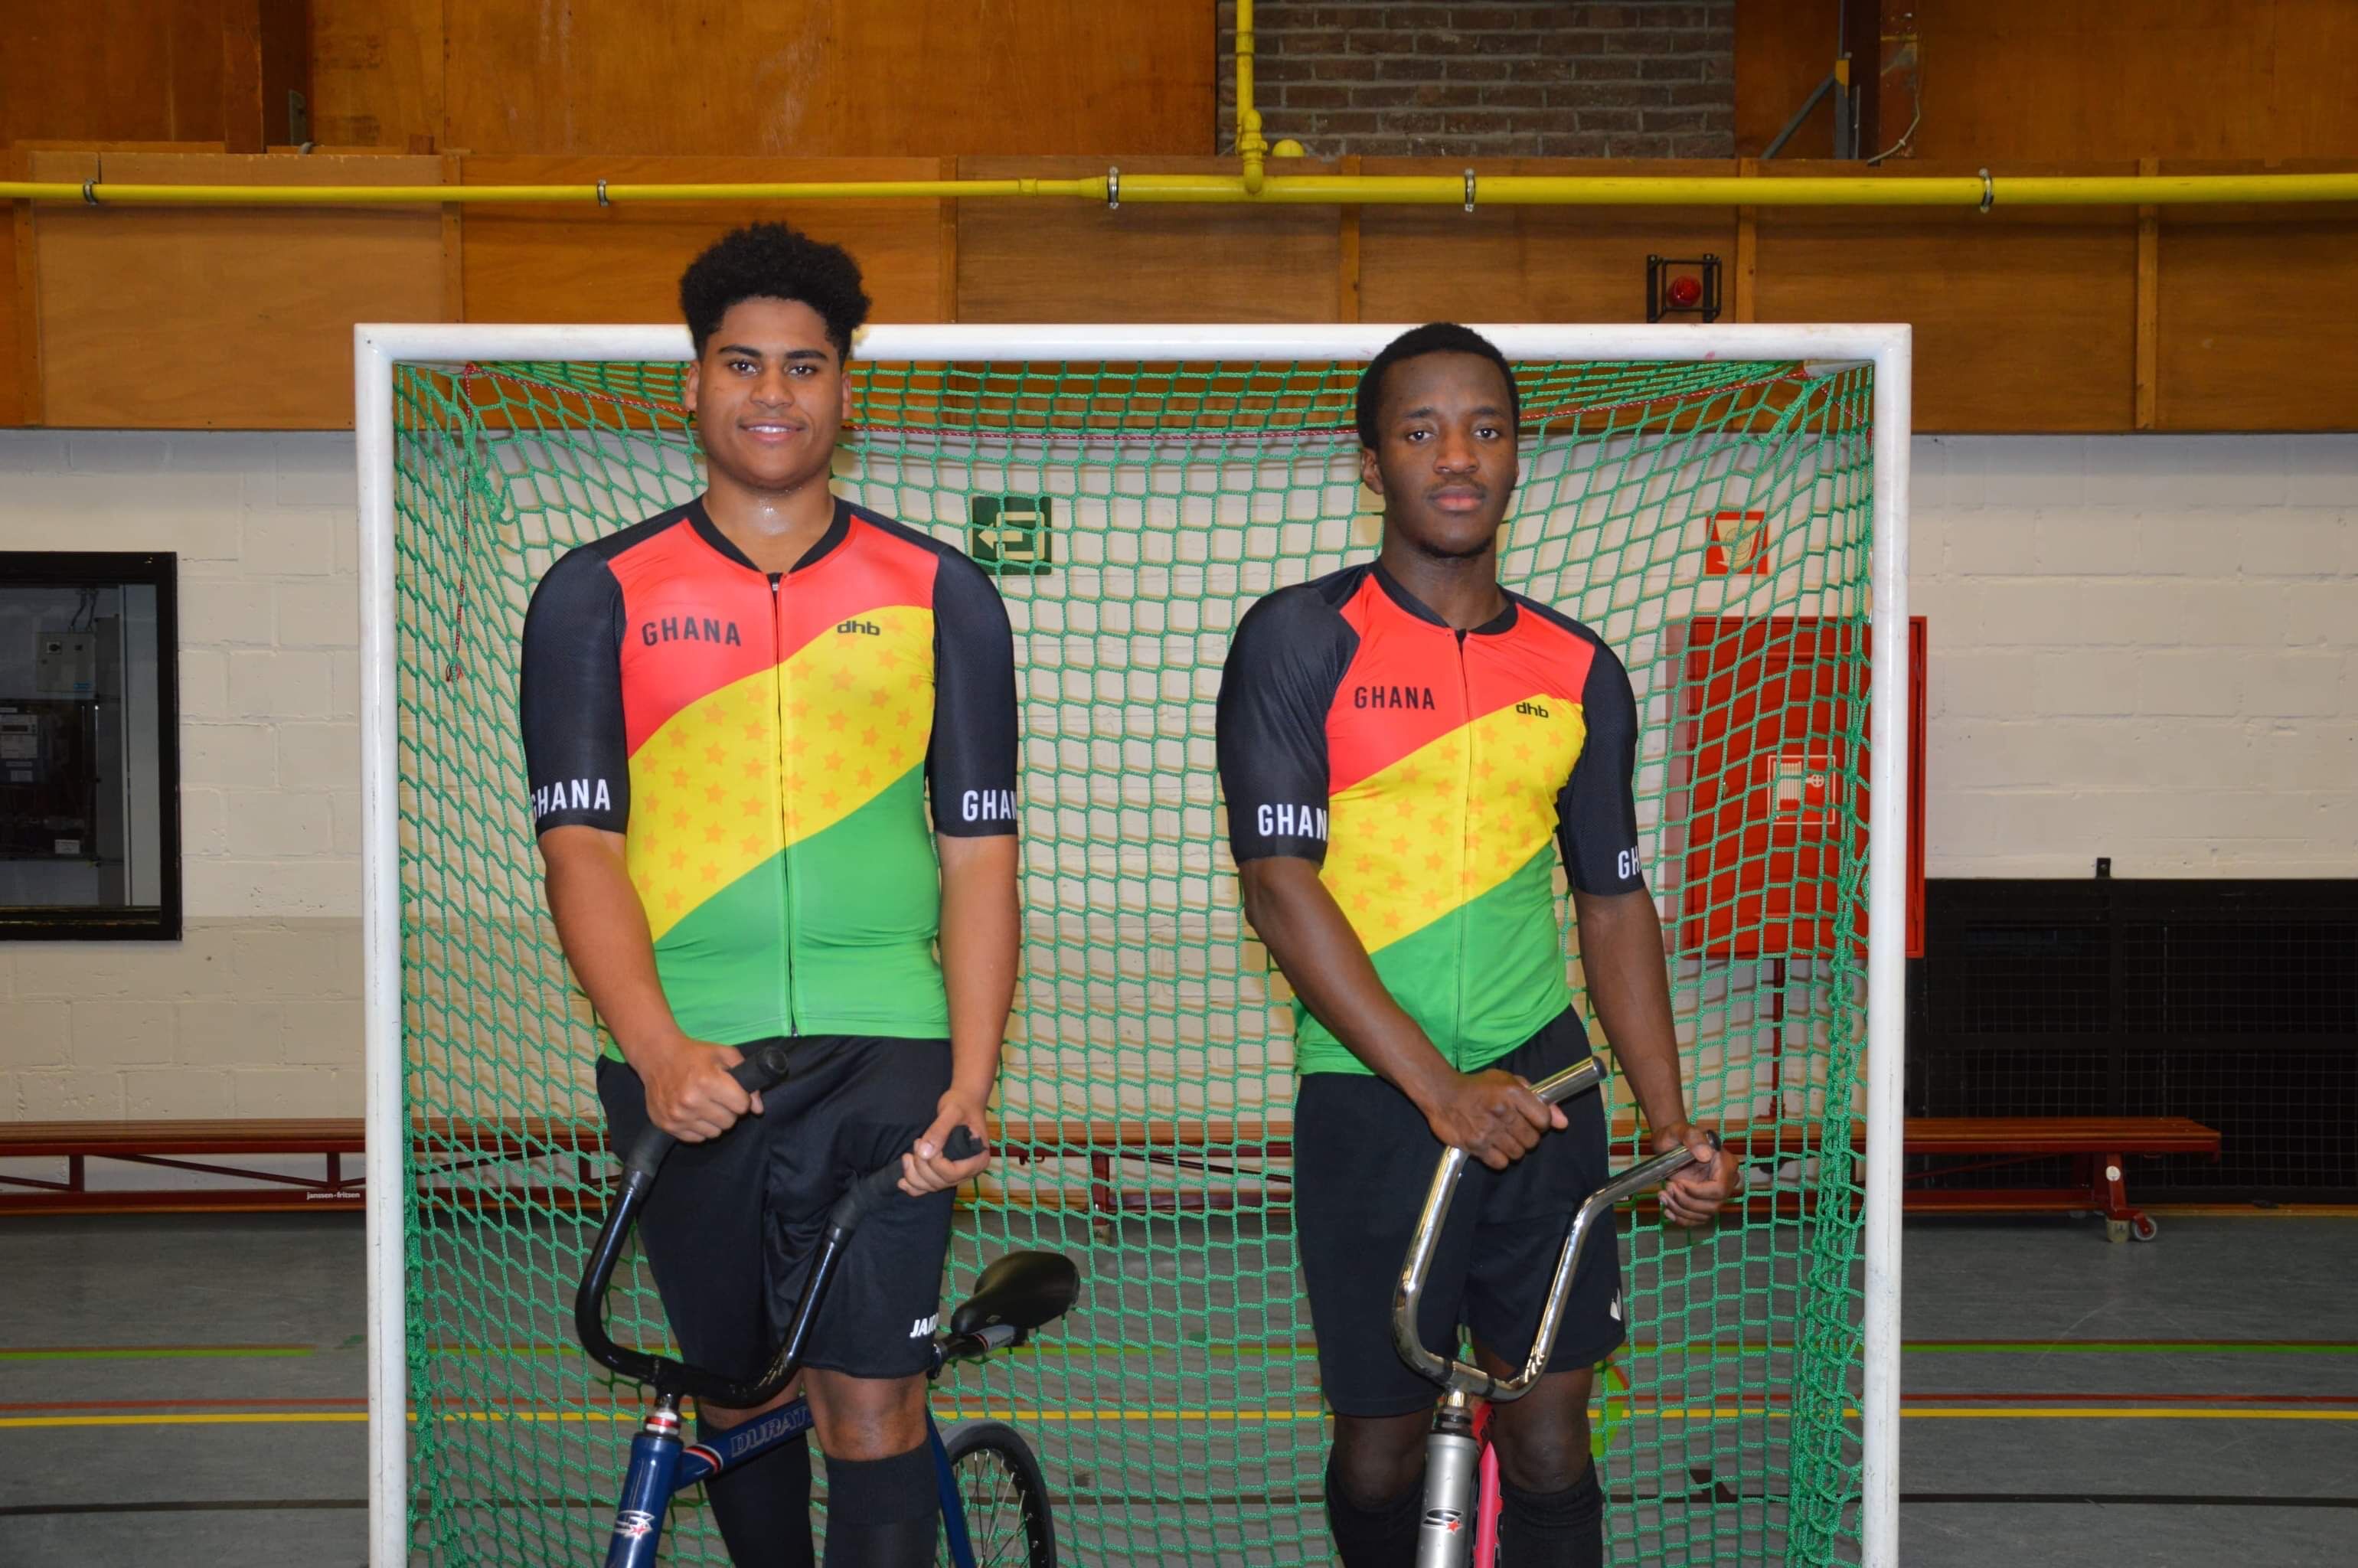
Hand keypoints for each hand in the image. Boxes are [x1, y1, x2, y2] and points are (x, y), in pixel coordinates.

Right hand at [633, 1035, 759, 1143]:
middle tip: (719, 1098)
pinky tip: (693, 1112)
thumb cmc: (695, 1054)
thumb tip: (758, 1109)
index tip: (733, 1091)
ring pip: (714, 1133)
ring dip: (714, 1121)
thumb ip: (747, 1079)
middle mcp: (691, 1101)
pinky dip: (699, 1128)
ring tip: (706, 1104)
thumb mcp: (725, 1055)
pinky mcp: (667, 1125)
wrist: (658, 1056)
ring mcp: (677, 1115)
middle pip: (729, 1122)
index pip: (741, 1106)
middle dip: (729, 1111)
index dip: (741, 1099)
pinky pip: (697, 1138)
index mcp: (707, 1081)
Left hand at [900, 1090, 991, 1195]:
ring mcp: (957, 1174)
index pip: (952, 1173)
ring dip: (914, 1176)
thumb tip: (924, 1153)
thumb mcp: (951, 1112)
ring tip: (906, 1157)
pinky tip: (902, 1182)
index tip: (924, 1141)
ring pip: (932, 1187)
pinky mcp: (945, 1172)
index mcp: (978, 1159)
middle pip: (940, 1182)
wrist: (964, 1101)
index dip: (934, 1162)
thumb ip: (939, 1131)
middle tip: (916, 1142)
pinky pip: (929, 1187)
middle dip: (921, 1167)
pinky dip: (914, 1187)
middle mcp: (969, 1171)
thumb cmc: (962, 1104)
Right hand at [1419, 1068, 1566, 1170]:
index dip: (1541, 1123)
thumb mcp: (1510, 1082)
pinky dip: (1499, 1158)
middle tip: (1514, 1129)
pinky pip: (1501, 1163)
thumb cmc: (1479, 1087)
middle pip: (1532, 1140)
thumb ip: (1539, 1101)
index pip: (1544, 1120)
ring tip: (1501, 1136)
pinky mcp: (1476, 1145)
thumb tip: (1563, 1123)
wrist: (1442, 1093)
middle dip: (1527, 1137)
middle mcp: (1502, 1111)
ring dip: (1513, 1148)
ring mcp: (1488, 1130)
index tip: (1532, 1120)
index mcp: (1513, 1093)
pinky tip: (1492, 1146)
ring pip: (1518, 1154)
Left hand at [1653, 1121, 1739, 1226]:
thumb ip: (1693, 1138)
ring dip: (1679, 1210)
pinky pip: (1697, 1219)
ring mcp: (1716, 1194)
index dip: (1698, 1192)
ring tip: (1663, 1195)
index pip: (1720, 1189)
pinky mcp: (1705, 1203)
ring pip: (1704, 1215)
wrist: (1669, 1143)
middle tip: (1668, 1187)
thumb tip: (1706, 1154)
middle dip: (1686, 1201)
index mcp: (1726, 1163)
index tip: (1679, 1183)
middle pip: (1712, 1206)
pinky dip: (1681, 1218)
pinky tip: (1667, 1209)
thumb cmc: (1677, 1135)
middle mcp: (1726, 1181)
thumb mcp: (1681, 1130)